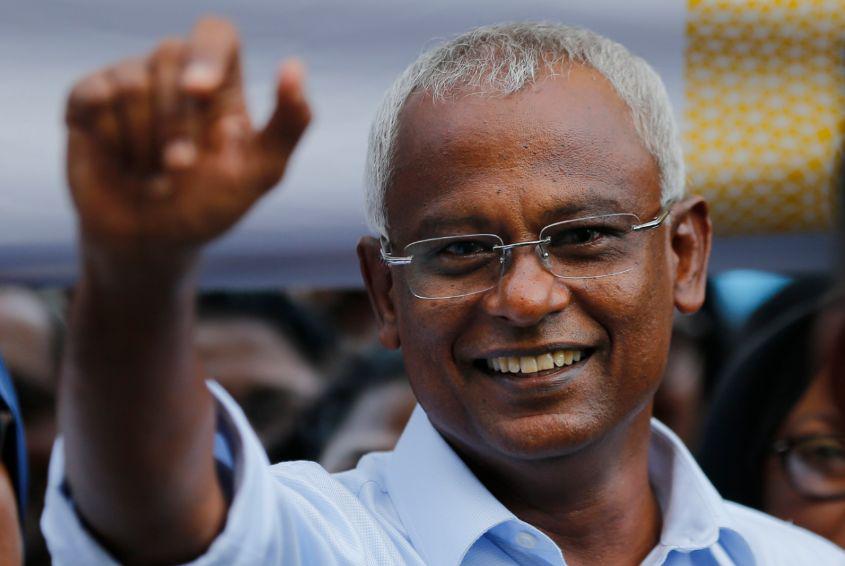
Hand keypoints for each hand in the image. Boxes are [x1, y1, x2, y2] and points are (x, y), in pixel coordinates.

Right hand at [65, 17, 310, 255]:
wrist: (152, 244)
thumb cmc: (210, 205)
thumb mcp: (260, 173)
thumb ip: (289, 124)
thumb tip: (294, 64)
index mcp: (220, 83)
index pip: (215, 34)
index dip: (206, 54)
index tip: (198, 90)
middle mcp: (173, 73)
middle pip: (170, 56)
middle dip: (176, 124)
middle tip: (180, 166)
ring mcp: (128, 81)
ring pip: (131, 82)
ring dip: (144, 141)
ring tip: (151, 169)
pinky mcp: (87, 99)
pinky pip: (94, 97)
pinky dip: (111, 140)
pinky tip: (120, 161)